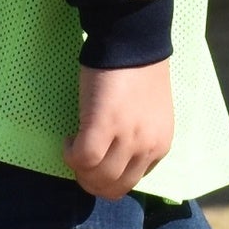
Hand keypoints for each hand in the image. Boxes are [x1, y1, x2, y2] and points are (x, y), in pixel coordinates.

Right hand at [68, 60, 174, 200]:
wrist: (133, 41)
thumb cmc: (139, 72)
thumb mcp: (150, 116)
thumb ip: (138, 137)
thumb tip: (115, 155)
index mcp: (160, 146)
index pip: (131, 182)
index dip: (107, 178)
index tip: (96, 161)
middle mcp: (147, 147)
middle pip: (114, 187)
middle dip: (91, 181)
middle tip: (78, 161)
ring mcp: (127, 138)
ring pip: (97, 177)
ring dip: (79, 169)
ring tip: (73, 148)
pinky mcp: (104, 125)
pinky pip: (83, 158)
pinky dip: (70, 155)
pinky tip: (68, 139)